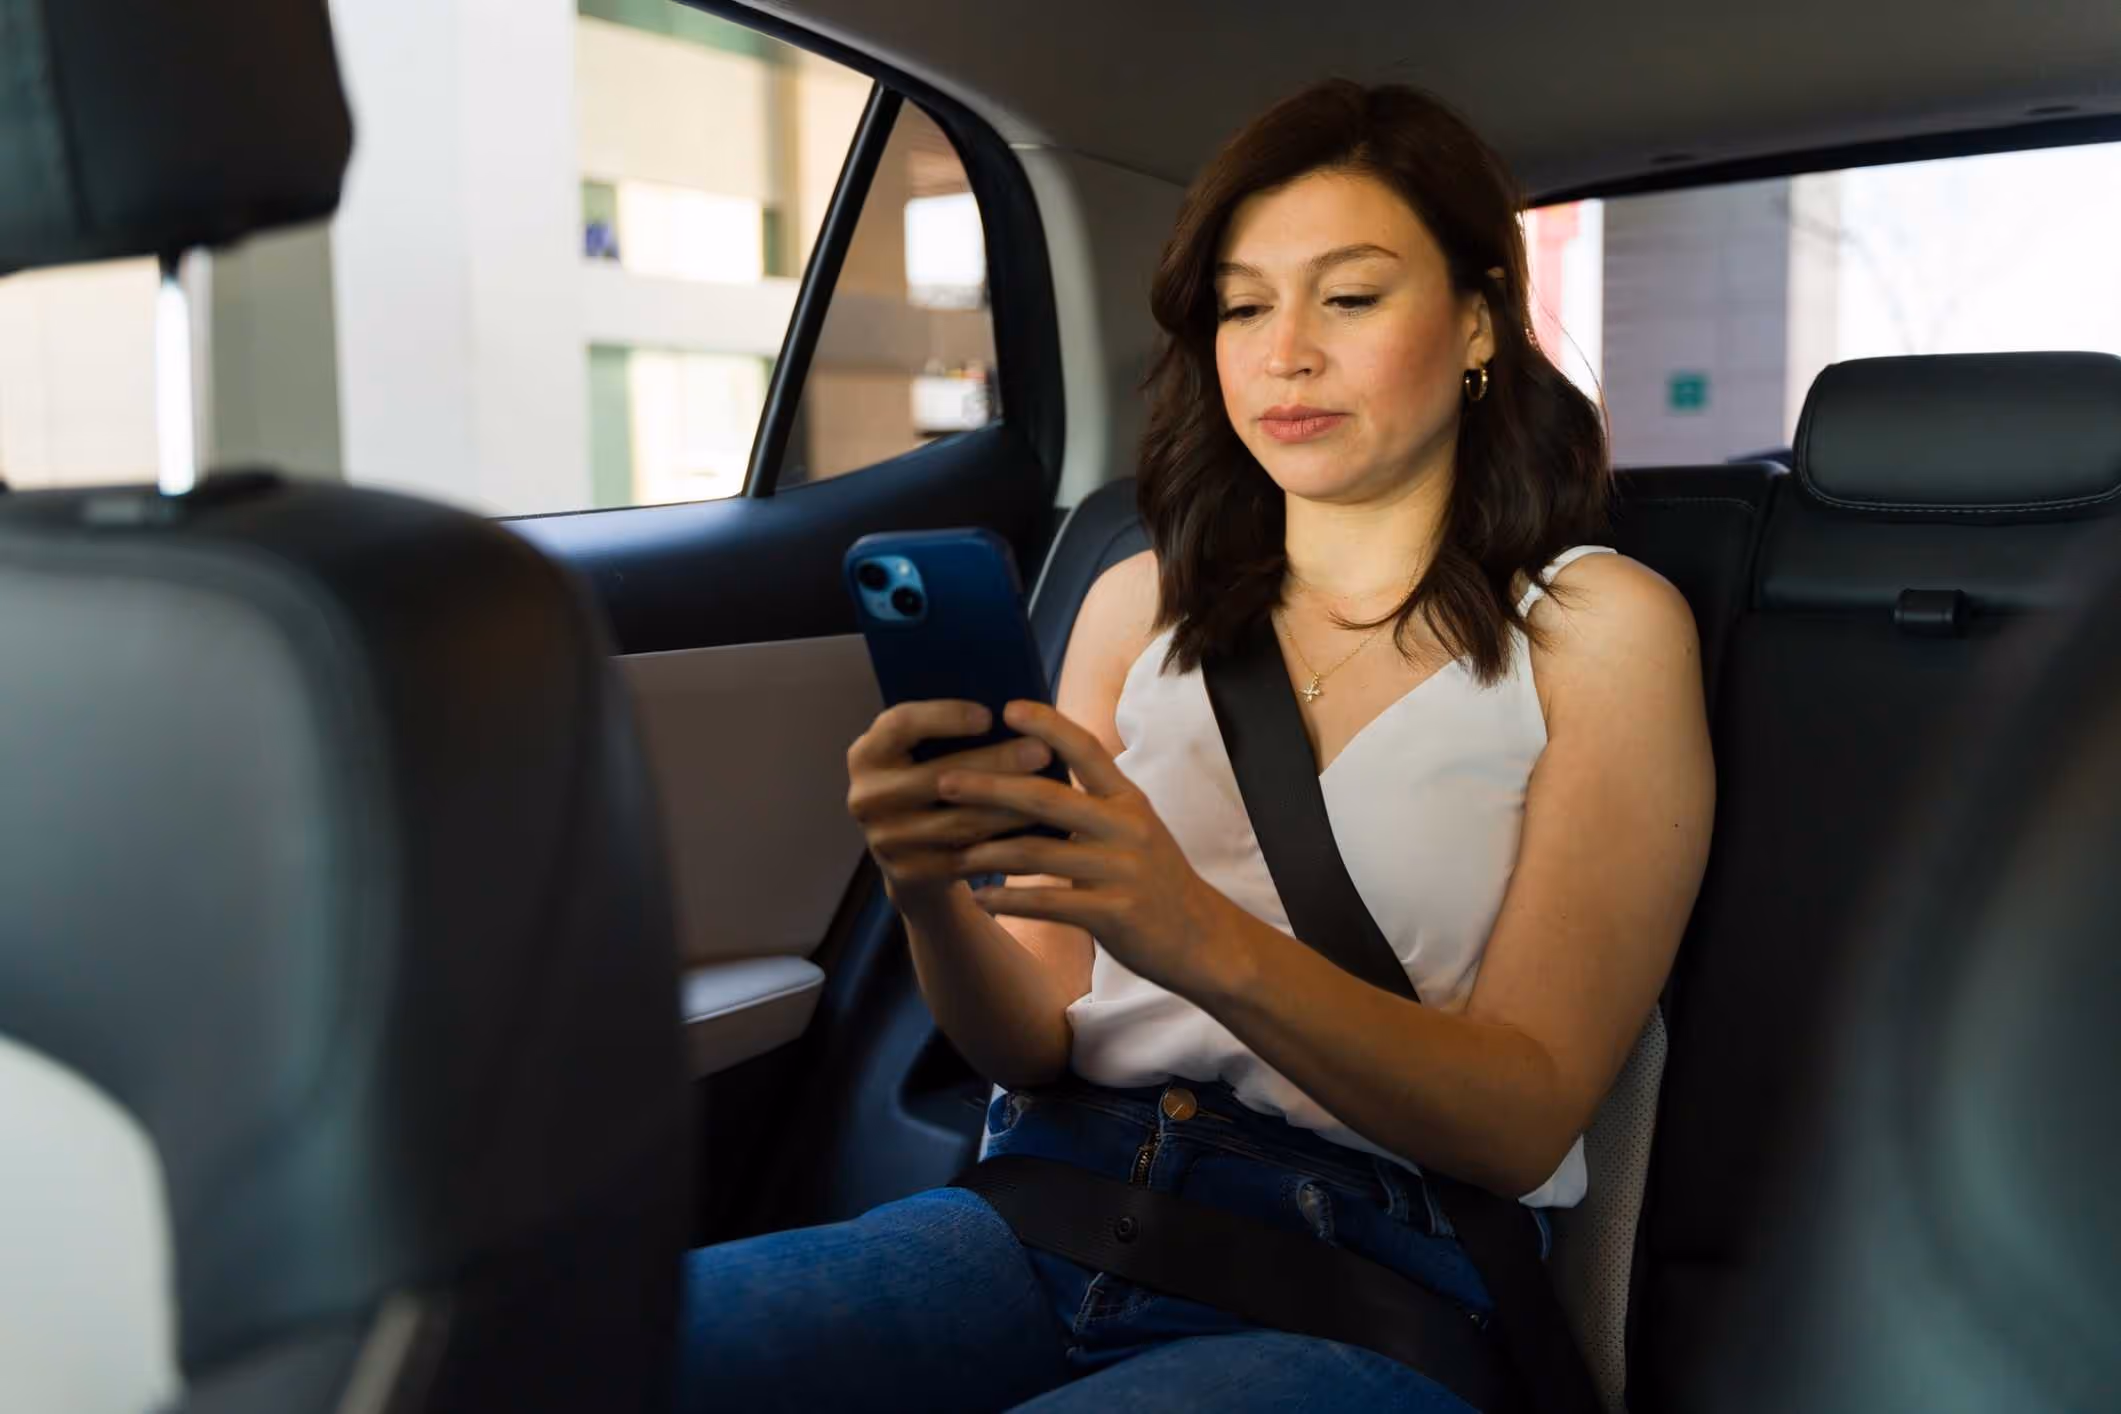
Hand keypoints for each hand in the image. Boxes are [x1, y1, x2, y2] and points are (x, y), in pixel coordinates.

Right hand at [846, 700, 1055, 906]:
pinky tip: (1039, 831)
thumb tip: (1016, 707)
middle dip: (995, 763)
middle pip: (937, 777)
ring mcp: (883, 840)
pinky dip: (1005, 844)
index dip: (944, 716)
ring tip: (1052, 791)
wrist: (912, 852)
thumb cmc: (932, 781)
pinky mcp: (907, 873)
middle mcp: (865, 797)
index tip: (990, 714)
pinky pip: (965, 859)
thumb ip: (950, 733)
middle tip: (1042, 751)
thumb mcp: (924, 754)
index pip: (900, 725)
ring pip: (957, 822)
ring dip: (1009, 807)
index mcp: (866, 755)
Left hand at [935, 700, 1243, 998]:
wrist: (1204, 940)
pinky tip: (980, 902)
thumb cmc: (1156, 881)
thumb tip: (1029, 783)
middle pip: (1046, 798)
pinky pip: (1048, 903)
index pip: (1085, 749)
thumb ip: (1092, 807)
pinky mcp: (1112, 913)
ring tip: (953, 853)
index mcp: (1129, 800)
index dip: (1047, 725)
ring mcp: (1120, 870)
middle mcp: (1126, 827)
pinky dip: (1009, 901)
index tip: (1008, 707)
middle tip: (944, 781)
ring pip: (1038, 853)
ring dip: (988, 853)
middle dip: (989, 787)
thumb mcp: (1135, 832)